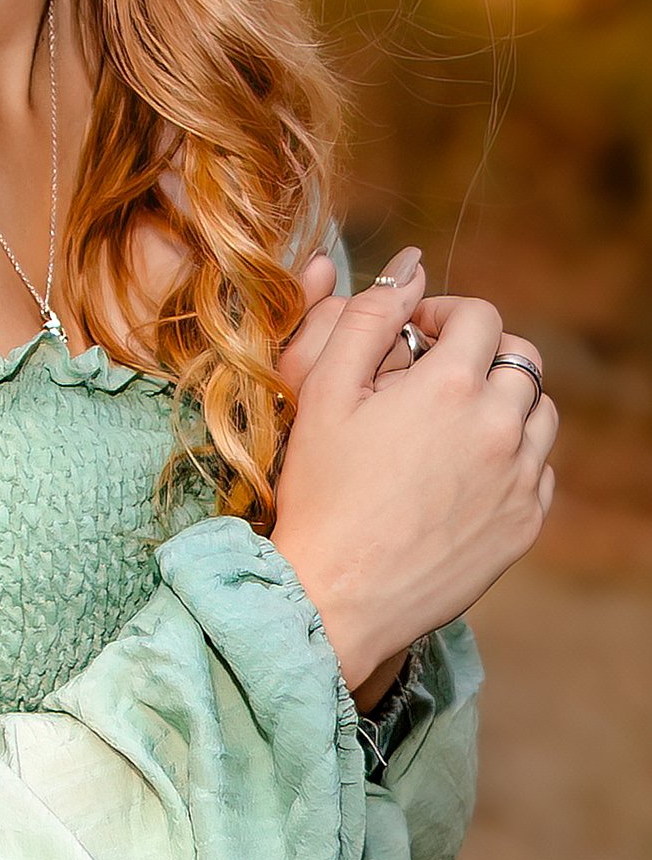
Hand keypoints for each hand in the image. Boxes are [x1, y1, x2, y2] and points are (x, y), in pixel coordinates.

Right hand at [270, 246, 558, 692]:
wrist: (337, 594)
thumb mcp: (324, 389)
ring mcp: (519, 479)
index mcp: (449, 385)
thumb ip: (369, 315)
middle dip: (478, 352)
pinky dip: (511, 454)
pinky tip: (463, 470)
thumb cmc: (320, 489)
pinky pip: (539, 467)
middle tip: (431, 375)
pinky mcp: (525, 523)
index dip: (444, 312)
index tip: (415, 334)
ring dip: (504, 400)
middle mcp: (499, 427)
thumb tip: (409, 264)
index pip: (480, 315)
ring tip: (452, 420)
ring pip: (539, 411)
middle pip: (520, 357)